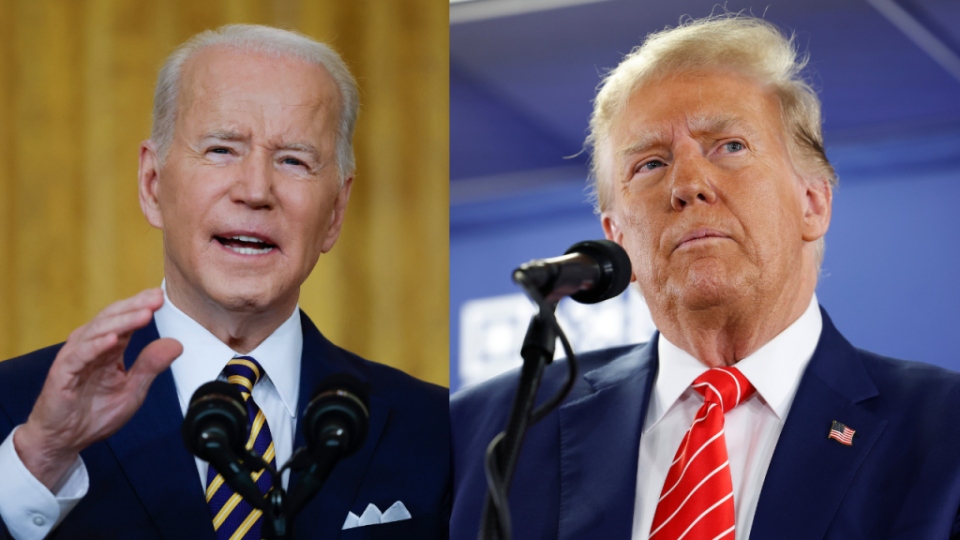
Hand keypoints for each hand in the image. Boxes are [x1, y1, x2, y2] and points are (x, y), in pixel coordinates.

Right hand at [13, 288, 183, 489]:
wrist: (65, 439)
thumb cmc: (94, 413)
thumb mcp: (133, 389)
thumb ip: (151, 365)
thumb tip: (177, 344)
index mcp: (109, 348)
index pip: (125, 320)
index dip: (142, 306)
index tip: (162, 297)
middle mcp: (91, 347)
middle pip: (113, 318)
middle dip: (136, 307)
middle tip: (157, 298)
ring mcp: (75, 358)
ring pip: (98, 331)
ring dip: (122, 322)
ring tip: (144, 314)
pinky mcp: (62, 373)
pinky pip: (79, 355)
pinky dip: (96, 346)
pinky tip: (113, 339)